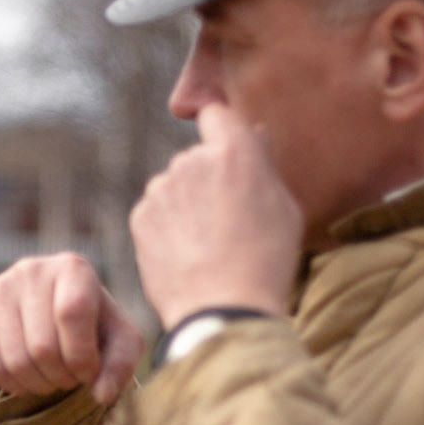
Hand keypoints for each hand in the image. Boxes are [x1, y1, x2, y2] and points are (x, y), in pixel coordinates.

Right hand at [0, 253, 142, 404]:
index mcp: (73, 268)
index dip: (82, 356)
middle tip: (69, 378)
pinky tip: (28, 378)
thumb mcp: (121, 343)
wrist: (56, 313)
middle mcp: (31, 270)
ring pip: (15, 360)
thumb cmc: (94, 328)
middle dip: (62, 377)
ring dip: (39, 384)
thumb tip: (100, 395)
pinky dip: (13, 385)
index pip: (72, 314)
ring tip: (51, 378)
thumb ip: (121, 366)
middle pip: (42, 346)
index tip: (89, 373)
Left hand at [130, 102, 302, 327]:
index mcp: (233, 151)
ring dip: (185, 204)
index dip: (220, 127)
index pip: (216, 113)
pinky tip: (186, 256)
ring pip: (173, 186)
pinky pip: (155, 212)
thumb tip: (253, 135)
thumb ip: (264, 165)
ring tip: (206, 245)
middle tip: (226, 219)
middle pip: (196, 157)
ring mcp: (161, 189)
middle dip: (207, 177)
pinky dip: (167, 228)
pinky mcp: (140, 217)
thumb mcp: (283, 209)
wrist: (223, 311)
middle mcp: (190, 161)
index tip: (224, 145)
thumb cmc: (266, 262)